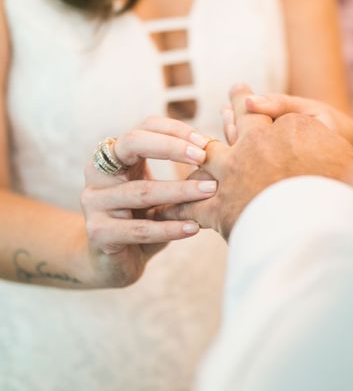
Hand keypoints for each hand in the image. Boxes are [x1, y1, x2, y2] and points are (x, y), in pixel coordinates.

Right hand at [80, 116, 217, 286]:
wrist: (114, 262)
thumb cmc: (145, 219)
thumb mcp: (162, 192)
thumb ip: (181, 172)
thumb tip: (219, 150)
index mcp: (115, 157)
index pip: (143, 128)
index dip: (173, 130)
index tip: (204, 142)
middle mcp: (99, 173)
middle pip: (131, 144)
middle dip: (171, 147)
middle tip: (203, 157)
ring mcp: (94, 201)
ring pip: (142, 191)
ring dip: (180, 191)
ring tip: (210, 191)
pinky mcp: (98, 232)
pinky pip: (139, 229)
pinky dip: (169, 228)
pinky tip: (193, 227)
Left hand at [157, 85, 352, 239]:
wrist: (310, 232)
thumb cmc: (344, 208)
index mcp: (298, 133)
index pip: (288, 118)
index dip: (281, 112)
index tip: (282, 104)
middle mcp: (260, 144)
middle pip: (247, 120)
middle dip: (240, 103)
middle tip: (237, 88)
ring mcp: (232, 171)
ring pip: (210, 150)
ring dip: (200, 144)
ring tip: (190, 137)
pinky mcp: (216, 205)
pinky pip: (191, 203)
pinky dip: (177, 206)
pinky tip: (163, 207)